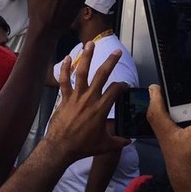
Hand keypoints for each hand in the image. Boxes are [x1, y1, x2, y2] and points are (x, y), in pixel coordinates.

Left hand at [44, 42, 129, 162]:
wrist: (61, 147)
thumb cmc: (83, 146)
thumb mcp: (105, 146)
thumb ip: (118, 142)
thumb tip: (129, 141)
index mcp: (101, 108)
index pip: (115, 90)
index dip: (122, 85)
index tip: (125, 85)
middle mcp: (90, 98)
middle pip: (102, 75)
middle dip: (111, 62)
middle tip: (117, 52)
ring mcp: (76, 96)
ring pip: (82, 72)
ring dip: (87, 57)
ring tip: (90, 44)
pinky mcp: (65, 97)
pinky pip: (64, 80)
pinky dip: (65, 68)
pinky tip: (68, 57)